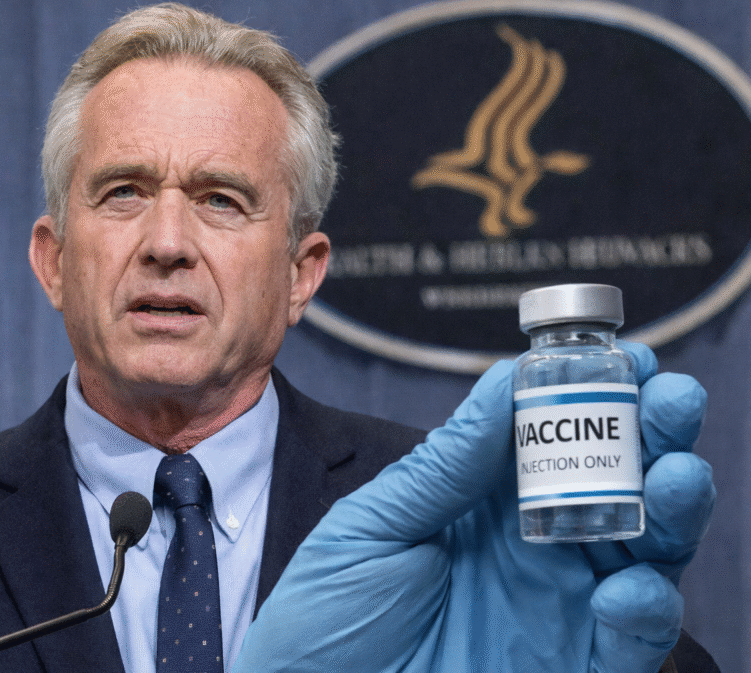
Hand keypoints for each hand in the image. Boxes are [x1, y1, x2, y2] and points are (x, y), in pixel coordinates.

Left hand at [234, 344, 713, 671]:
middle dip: (655, 434)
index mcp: (481, 498)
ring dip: (673, 506)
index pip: (555, 436)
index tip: (624, 358)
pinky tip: (629, 584)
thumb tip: (507, 381)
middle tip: (670, 399)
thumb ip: (446, 462)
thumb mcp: (373, 524)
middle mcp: (532, 543)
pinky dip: (646, 608)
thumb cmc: (327, 617)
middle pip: (618, 481)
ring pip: (646, 547)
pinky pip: (633, 638)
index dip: (596, 396)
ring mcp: (557, 603)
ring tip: (674, 473)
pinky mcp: (573, 663)